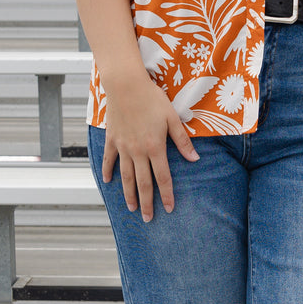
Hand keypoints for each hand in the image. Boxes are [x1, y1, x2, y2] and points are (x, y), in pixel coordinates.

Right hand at [102, 72, 198, 220]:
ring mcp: (123, 147)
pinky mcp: (112, 139)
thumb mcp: (172, 118)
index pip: (163, 178)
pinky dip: (108, 172)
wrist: (126, 85)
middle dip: (146, 203)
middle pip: (143, 183)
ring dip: (129, 194)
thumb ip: (183, 141)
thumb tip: (195, 159)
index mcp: (155, 147)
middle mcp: (138, 151)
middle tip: (148, 218)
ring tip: (131, 208)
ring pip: (126, 176)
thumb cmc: (152, 99)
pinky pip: (109, 160)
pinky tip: (108, 182)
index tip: (169, 208)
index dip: (167, 195)